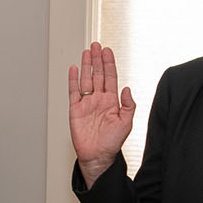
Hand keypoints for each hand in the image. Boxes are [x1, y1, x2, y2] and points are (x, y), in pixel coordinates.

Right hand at [69, 42, 137, 188]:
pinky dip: (73, 80)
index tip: (108, 51)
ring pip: (86, 79)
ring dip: (86, 65)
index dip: (109, 64)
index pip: (110, 77)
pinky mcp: (75, 109)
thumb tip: (128, 89)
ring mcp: (87, 103)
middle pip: (97, 74)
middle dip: (97, 59)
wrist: (97, 156)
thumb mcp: (126, 123)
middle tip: (96, 45)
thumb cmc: (112, 143)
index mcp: (112, 101)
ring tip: (87, 52)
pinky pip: (73, 91)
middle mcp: (99, 100)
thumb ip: (129, 105)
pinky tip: (74, 69)